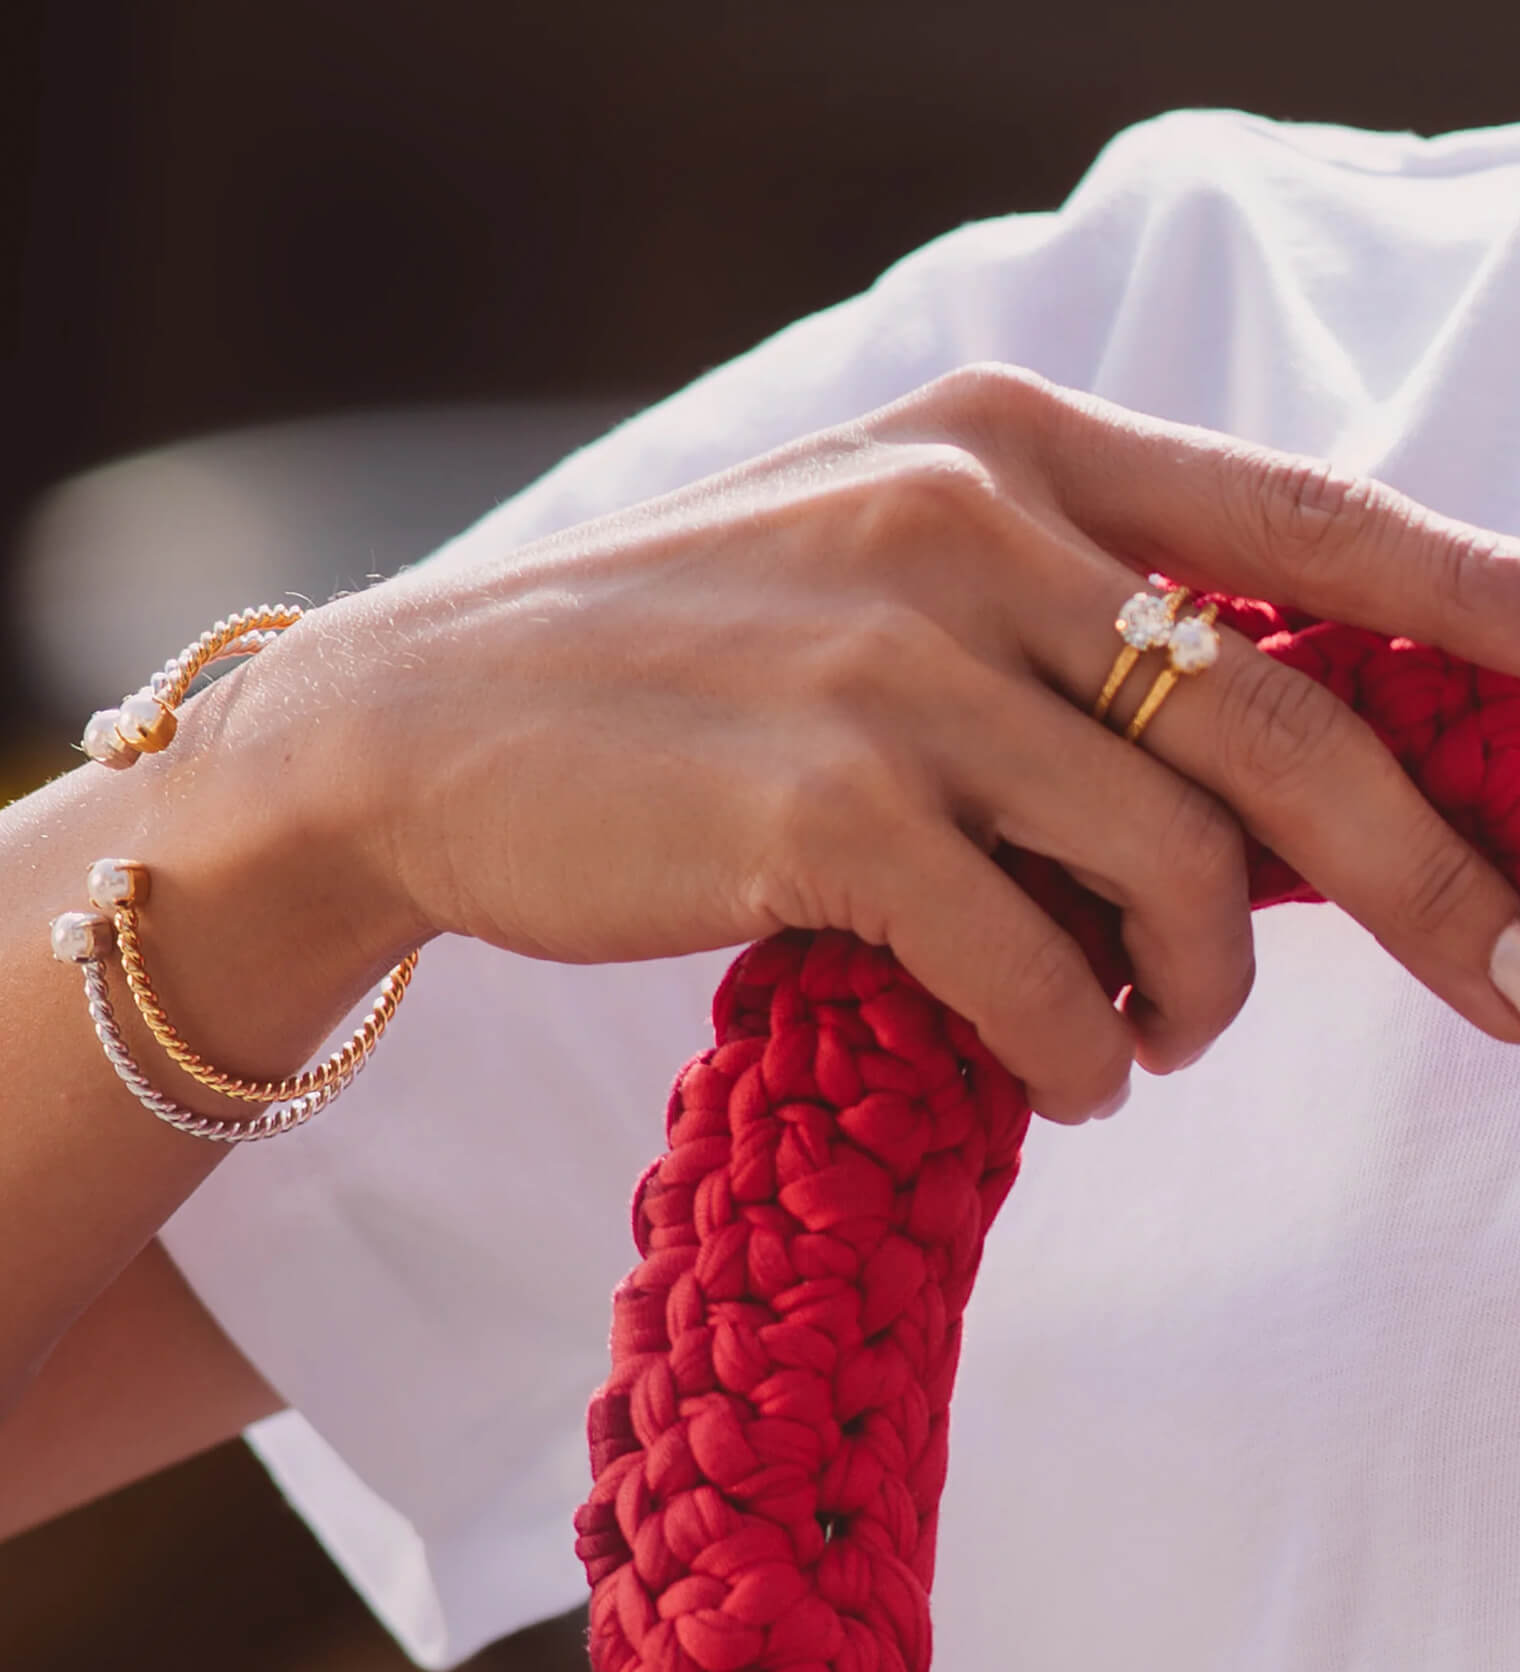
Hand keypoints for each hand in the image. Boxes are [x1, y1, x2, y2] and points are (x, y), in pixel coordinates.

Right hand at [216, 365, 1519, 1122]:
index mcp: (1005, 444)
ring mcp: (895, 670)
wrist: (417, 733)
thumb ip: (1047, 619)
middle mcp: (970, 529)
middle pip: (1286, 725)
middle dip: (1435, 878)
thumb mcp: (868, 577)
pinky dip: (1082, 1050)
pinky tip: (1064, 1068)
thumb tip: (1248, 775)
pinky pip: (1042, 969)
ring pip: (1179, 867)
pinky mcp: (823, 817)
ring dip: (1202, 991)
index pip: (1309, 525)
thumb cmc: (663, 676)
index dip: (1479, 617)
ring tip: (1149, 1036)